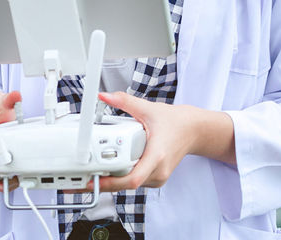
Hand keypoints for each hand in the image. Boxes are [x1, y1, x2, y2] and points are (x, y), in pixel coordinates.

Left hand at [92, 92, 235, 192]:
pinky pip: (136, 182)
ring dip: (113, 179)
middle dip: (106, 180)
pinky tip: (113, 168)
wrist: (193, 130)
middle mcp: (158, 170)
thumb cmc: (175, 122)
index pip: (133, 178)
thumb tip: (105, 96)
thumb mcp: (148, 109)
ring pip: (130, 185)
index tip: (95, 179)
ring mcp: (158, 177)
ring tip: (97, 169)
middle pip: (127, 184)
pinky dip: (123, 177)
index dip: (112, 182)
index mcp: (156, 155)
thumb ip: (124, 101)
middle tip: (86, 174)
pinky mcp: (156, 178)